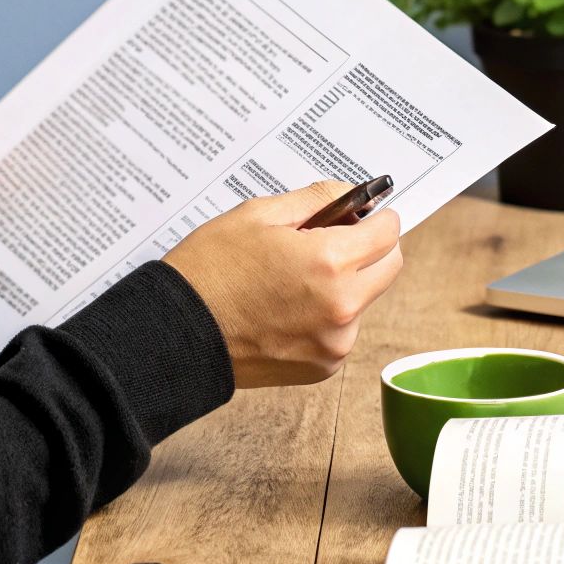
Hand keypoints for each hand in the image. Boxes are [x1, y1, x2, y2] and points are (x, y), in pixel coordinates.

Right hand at [164, 181, 403, 387]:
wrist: (174, 334)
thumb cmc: (209, 271)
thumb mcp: (258, 214)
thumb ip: (317, 199)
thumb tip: (354, 195)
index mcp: (329, 262)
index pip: (389, 233)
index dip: (376, 218)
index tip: (364, 215)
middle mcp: (341, 306)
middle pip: (389, 266)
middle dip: (369, 249)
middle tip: (330, 243)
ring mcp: (334, 342)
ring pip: (364, 299)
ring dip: (345, 285)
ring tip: (292, 281)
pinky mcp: (323, 367)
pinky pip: (341, 331)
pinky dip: (325, 317)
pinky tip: (286, 309)